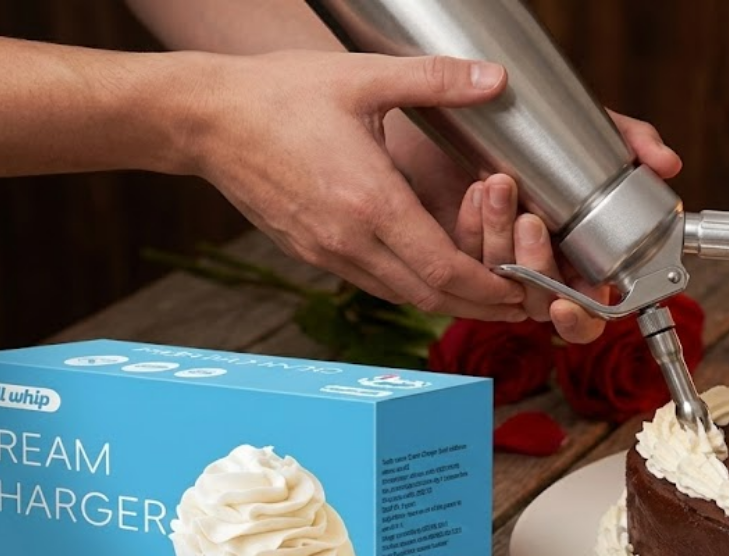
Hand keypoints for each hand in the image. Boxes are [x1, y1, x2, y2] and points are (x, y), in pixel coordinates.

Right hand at [183, 50, 525, 320]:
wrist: (207, 121)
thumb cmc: (278, 96)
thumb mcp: (361, 77)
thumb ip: (434, 80)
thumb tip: (495, 78)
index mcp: (369, 203)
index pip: (443, 270)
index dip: (488, 288)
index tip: (520, 288)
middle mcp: (348, 241)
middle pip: (428, 296)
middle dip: (478, 305)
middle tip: (515, 303)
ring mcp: (327, 253)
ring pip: (400, 295)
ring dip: (444, 300)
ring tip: (481, 293)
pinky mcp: (311, 254)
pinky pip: (372, 283)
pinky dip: (409, 286)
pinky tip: (427, 272)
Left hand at [450, 109, 682, 342]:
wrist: (470, 121)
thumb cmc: (536, 138)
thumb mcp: (590, 133)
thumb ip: (633, 143)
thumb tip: (668, 164)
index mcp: (581, 259)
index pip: (588, 314)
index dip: (579, 319)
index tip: (565, 306)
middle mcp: (543, 270)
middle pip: (541, 304)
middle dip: (536, 266)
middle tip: (531, 221)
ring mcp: (501, 266)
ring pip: (502, 279)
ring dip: (500, 235)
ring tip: (499, 186)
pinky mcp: (463, 255)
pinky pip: (467, 259)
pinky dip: (473, 225)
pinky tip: (476, 191)